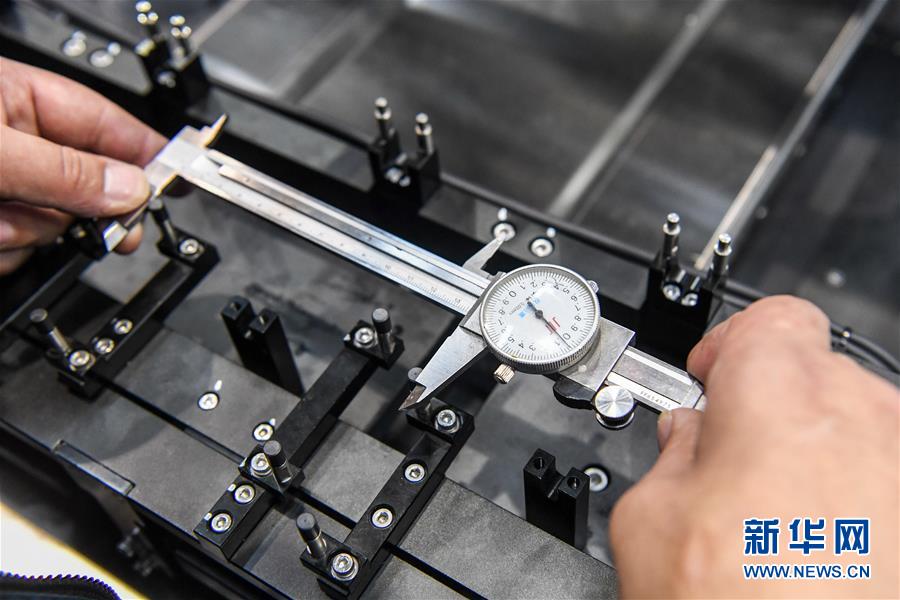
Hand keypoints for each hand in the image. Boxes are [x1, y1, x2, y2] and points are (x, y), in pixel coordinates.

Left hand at [0, 58, 165, 273]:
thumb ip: (66, 172)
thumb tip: (130, 189)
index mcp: (16, 99)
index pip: (105, 122)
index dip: (149, 150)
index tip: (187, 175)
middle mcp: (12, 143)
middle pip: (86, 185)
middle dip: (83, 211)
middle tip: (109, 231)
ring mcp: (0, 187)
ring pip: (51, 225)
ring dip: (26, 233)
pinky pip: (20, 250)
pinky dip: (6, 252)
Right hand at [610, 296, 897, 597]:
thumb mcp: (649, 526)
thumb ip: (667, 457)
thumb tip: (685, 438)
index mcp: (783, 406)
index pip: (771, 319)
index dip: (730, 344)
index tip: (711, 378)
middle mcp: (866, 426)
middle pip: (812, 372)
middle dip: (766, 406)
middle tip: (727, 461)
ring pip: (854, 427)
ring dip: (811, 452)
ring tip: (771, 521)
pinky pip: (883, 478)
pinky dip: (851, 496)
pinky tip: (814, 549)